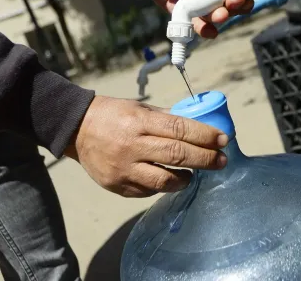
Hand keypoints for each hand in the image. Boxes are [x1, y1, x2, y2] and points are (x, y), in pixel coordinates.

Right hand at [64, 96, 228, 196]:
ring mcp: (123, 169)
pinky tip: (170, 179)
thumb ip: (167, 119)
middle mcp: (131, 146)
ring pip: (164, 180)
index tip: (223, 140)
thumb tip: (199, 126)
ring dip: (186, 178)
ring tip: (195, 173)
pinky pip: (148, 191)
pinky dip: (163, 186)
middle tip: (222, 161)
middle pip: (176, 155)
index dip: (205, 135)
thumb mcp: (140, 108)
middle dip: (205, 159)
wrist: (76, 129)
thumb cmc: (114, 115)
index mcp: (139, 121)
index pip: (179, 129)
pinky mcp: (117, 186)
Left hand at [139, 0, 255, 38]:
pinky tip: (211, 31)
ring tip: (221, 15)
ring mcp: (198, 5)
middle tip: (234, 1)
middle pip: (229, 7)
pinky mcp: (181, 11)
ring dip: (219, 18)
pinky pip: (193, 25)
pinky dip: (203, 30)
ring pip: (213, 17)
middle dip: (235, 7)